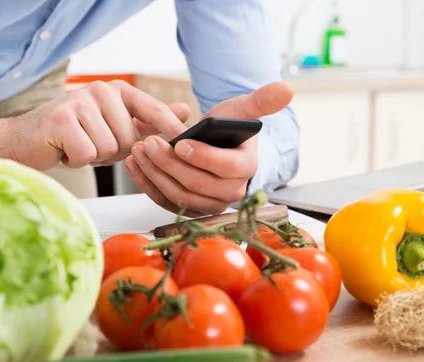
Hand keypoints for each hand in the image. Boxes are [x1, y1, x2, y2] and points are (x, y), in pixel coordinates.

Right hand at [0, 80, 190, 169]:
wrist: (27, 139)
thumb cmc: (76, 135)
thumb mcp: (116, 125)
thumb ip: (149, 119)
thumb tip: (186, 111)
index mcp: (118, 91)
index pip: (154, 109)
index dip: (172, 127)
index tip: (187, 140)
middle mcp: (101, 90)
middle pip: (130, 141)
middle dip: (114, 153)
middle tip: (91, 143)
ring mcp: (80, 101)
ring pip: (110, 149)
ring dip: (95, 157)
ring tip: (78, 145)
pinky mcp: (61, 118)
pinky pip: (88, 155)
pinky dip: (77, 160)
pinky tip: (65, 150)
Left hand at [124, 81, 293, 216]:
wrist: (214, 147)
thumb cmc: (227, 128)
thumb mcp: (241, 110)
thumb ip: (262, 100)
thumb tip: (288, 88)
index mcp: (247, 168)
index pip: (226, 168)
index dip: (202, 157)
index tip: (180, 142)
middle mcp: (232, 193)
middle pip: (197, 185)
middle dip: (169, 164)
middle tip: (148, 143)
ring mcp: (210, 204)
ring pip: (178, 196)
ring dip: (154, 173)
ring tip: (138, 150)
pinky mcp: (191, 210)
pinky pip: (166, 203)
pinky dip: (147, 185)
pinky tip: (135, 165)